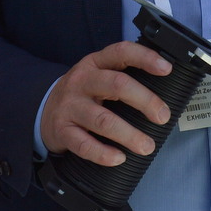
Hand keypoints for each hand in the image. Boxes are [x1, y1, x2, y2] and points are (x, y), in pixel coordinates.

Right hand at [41, 42, 172, 166]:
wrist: (43, 111)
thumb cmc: (83, 94)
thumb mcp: (98, 76)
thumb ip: (123, 77)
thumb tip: (164, 95)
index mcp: (95, 63)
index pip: (121, 52)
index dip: (145, 58)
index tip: (167, 69)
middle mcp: (82, 80)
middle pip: (117, 85)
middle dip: (145, 101)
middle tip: (162, 117)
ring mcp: (70, 105)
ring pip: (102, 119)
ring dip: (129, 134)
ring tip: (146, 146)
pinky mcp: (62, 129)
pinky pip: (84, 144)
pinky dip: (103, 154)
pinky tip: (119, 158)